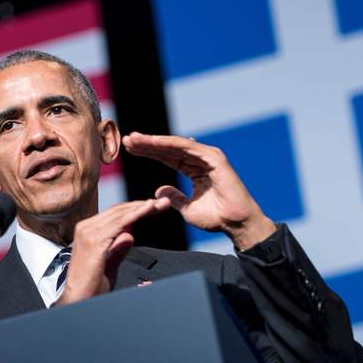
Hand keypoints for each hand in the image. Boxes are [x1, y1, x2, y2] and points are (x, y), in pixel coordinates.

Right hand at [54, 197, 170, 305]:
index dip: (135, 209)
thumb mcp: (109, 264)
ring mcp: (88, 233)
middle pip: (118, 211)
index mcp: (87, 231)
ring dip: (142, 208)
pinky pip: (120, 224)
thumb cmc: (91, 286)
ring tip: (160, 204)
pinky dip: (136, 215)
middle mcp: (85, 228)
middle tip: (163, 202)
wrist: (79, 300)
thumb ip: (118, 248)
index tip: (154, 207)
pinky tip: (148, 211)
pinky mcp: (95, 241)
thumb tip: (129, 234)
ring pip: (120, 215)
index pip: (114, 215)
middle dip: (142, 205)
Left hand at [121, 132, 276, 250]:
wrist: (235, 224)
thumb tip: (159, 191)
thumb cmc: (216, 218)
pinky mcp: (214, 158)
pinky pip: (186, 147)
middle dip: (147, 144)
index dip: (149, 153)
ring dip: (153, 141)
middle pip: (168, 149)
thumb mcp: (187, 208)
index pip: (167, 157)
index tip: (129, 150)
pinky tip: (152, 141)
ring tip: (134, 139)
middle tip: (127, 139)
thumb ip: (174, 197)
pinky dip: (168, 143)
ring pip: (175, 145)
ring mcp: (208, 157)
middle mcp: (200, 160)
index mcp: (194, 170)